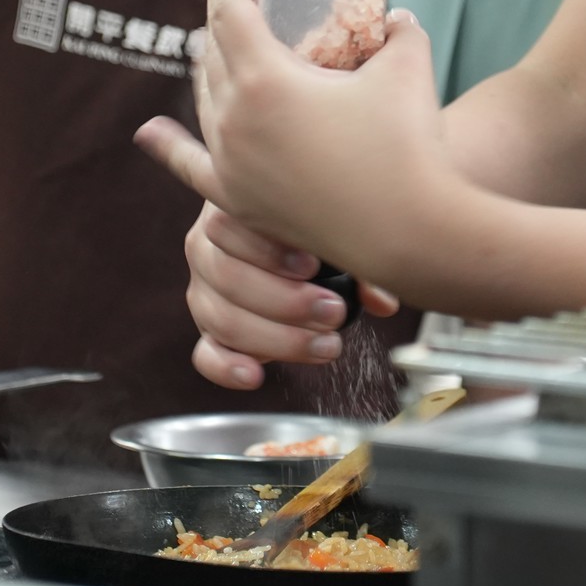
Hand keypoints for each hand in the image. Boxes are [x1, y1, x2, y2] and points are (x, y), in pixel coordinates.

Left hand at [135, 0, 452, 296]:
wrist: (410, 232)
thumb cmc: (408, 143)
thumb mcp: (407, 65)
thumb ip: (399, 30)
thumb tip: (394, 18)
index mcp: (265, 79)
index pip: (230, 13)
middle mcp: (234, 121)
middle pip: (213, 54)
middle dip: (220, 21)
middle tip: (234, 2)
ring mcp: (232, 165)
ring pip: (205, 102)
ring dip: (208, 68)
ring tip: (213, 48)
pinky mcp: (240, 202)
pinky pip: (192, 168)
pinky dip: (170, 147)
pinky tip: (150, 133)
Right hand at [178, 201, 404, 388]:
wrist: (283, 245)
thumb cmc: (305, 230)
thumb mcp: (327, 233)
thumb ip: (354, 260)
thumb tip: (381, 301)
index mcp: (231, 211)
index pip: (227, 225)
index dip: (267, 249)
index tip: (312, 266)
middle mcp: (207, 248)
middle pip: (226, 275)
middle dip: (285, 301)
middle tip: (332, 312)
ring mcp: (204, 291)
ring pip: (221, 317)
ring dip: (275, 337)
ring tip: (324, 344)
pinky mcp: (209, 331)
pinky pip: (205, 354)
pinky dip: (227, 368)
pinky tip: (256, 374)